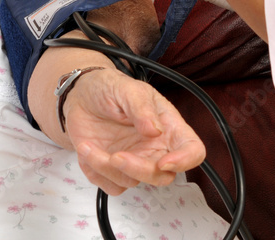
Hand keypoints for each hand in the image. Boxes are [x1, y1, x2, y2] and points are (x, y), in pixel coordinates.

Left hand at [64, 67, 205, 194]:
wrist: (82, 95)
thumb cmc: (110, 88)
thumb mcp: (127, 89)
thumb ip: (142, 108)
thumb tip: (155, 130)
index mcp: (168, 126)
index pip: (192, 150)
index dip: (185, 161)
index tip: (164, 162)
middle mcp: (155, 148)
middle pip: (163, 176)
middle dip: (138, 170)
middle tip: (115, 156)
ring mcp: (135, 161)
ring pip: (132, 182)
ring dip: (106, 167)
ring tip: (87, 144)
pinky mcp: (114, 172)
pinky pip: (111, 186)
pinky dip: (96, 172)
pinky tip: (87, 150)